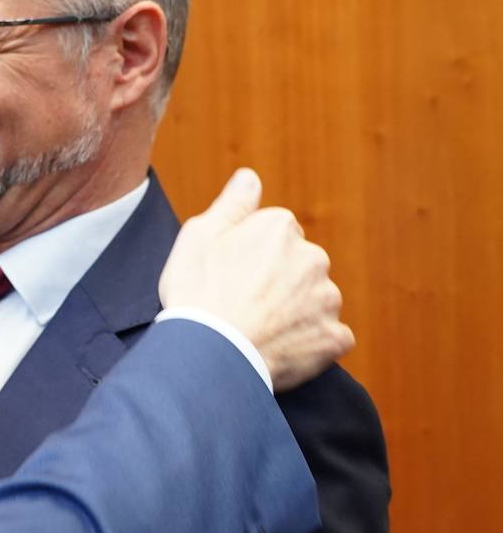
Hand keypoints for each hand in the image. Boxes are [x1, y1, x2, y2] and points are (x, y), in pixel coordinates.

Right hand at [159, 168, 352, 389]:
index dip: (249, 257)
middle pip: (298, 266)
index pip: (275, 235)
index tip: (230, 276)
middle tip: (242, 305)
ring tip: (258, 330)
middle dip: (278, 282)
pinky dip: (309, 343)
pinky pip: (328, 336)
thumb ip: (232, 204)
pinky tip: (280, 349)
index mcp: (280, 227)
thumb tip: (251, 177)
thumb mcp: (198, 236)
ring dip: (295, 312)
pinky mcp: (335, 337)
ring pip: (314, 300)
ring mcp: (327, 299)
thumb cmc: (196, 294)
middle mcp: (313, 256)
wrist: (209, 354)